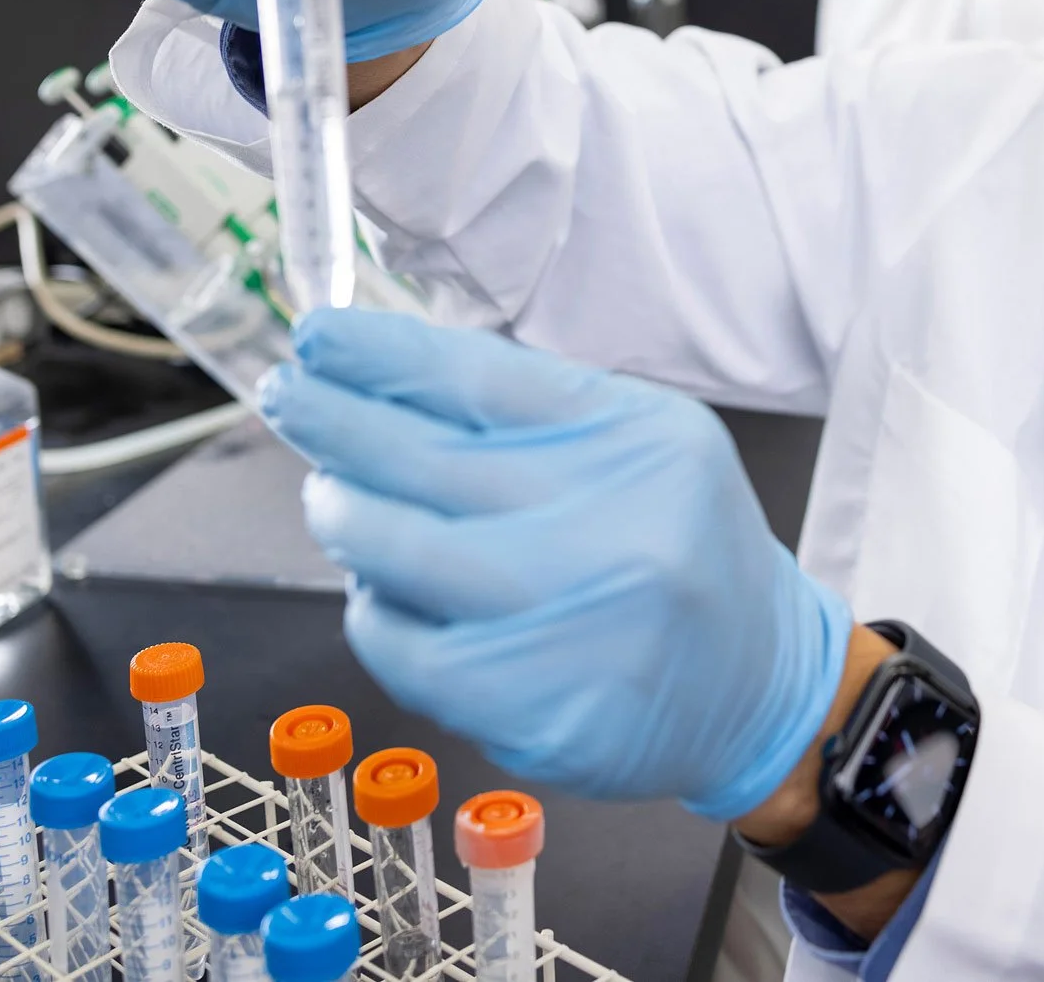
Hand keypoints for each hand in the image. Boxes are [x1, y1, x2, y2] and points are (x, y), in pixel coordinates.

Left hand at [261, 309, 851, 820]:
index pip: (484, 378)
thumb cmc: (681, 548)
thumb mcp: (645, 445)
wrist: (758, 682)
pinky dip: (375, 614)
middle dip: (335, 423)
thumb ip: (535, 415)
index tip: (317, 335)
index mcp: (636, 442)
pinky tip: (378, 593)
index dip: (385, 354)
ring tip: (331, 497)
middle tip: (285, 395)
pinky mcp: (541, 709)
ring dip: (343, 517)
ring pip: (400, 556)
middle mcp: (613, 526)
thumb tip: (390, 378)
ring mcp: (576, 623)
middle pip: (428, 460)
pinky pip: (410, 651)